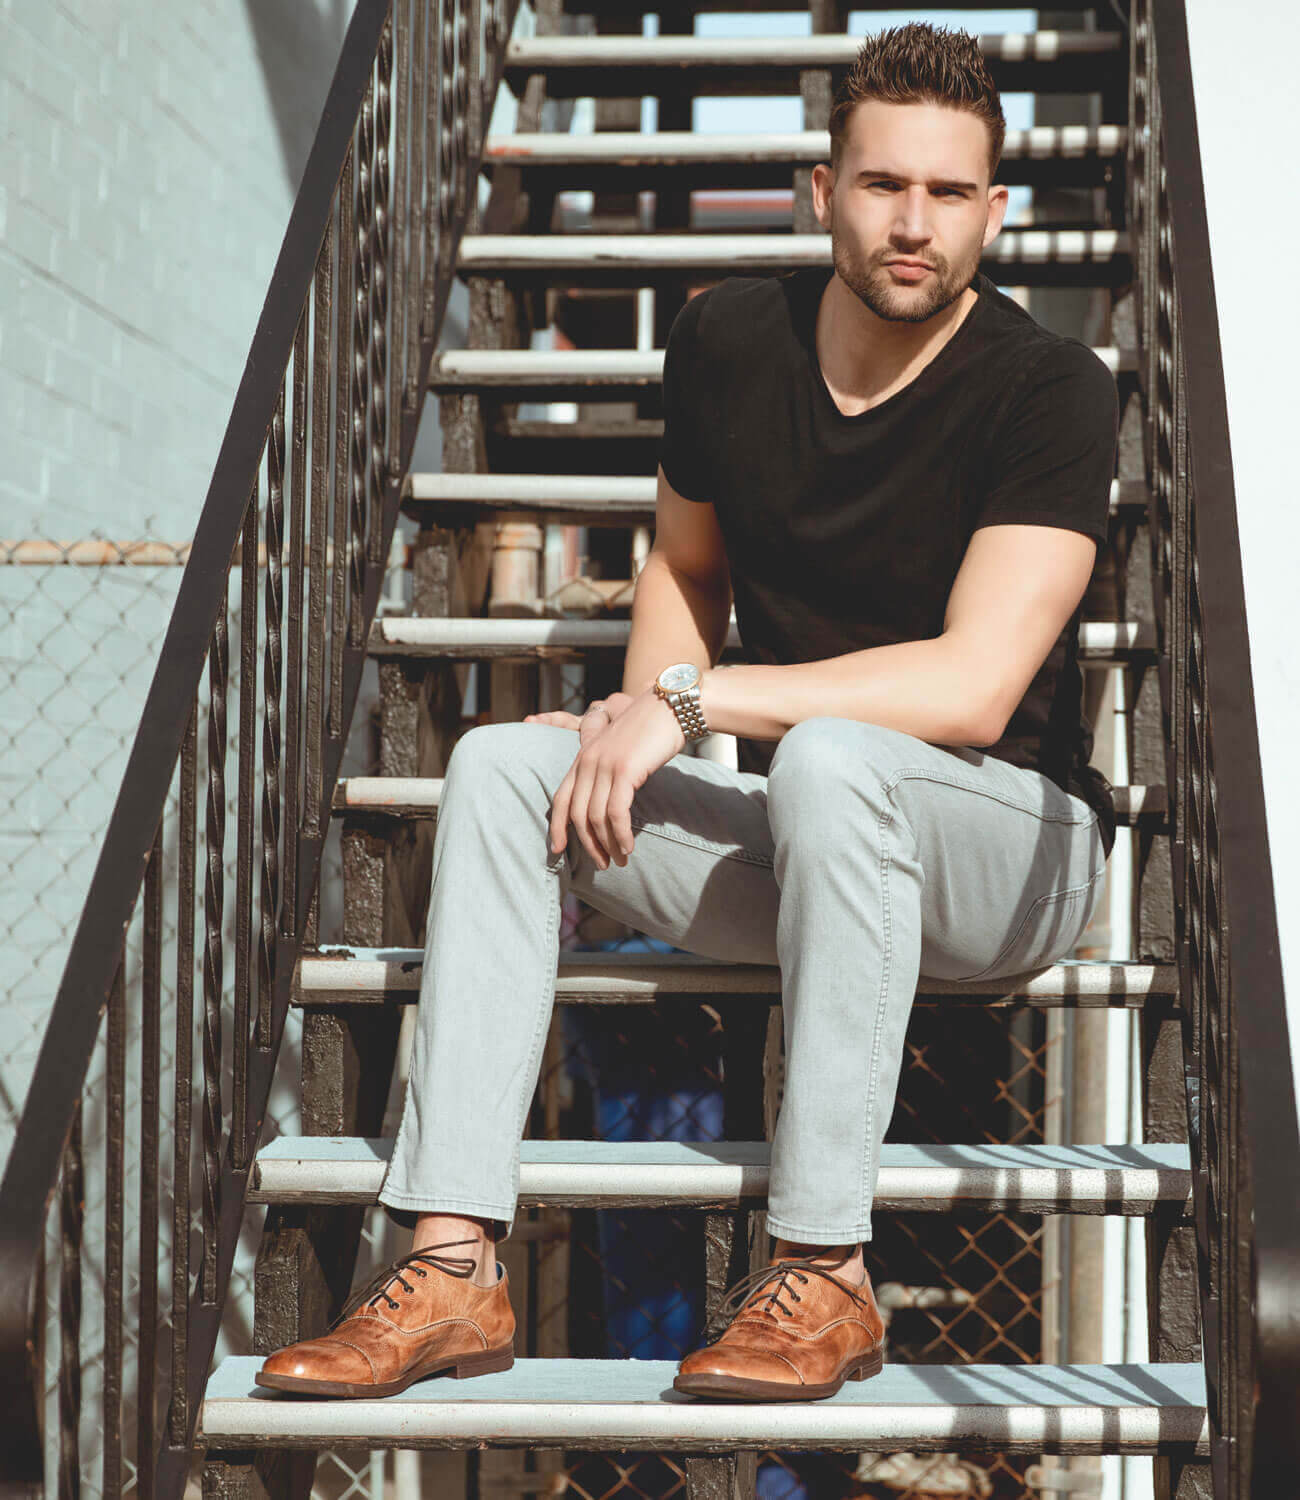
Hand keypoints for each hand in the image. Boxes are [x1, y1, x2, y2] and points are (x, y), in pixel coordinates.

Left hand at [546, 688, 686, 868]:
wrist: (671, 706)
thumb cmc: (651, 729)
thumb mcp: (620, 749)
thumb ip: (608, 770)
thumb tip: (607, 805)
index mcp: (583, 755)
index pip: (560, 797)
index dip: (557, 827)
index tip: (559, 850)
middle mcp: (588, 760)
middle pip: (577, 814)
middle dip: (588, 844)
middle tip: (603, 864)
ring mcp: (604, 765)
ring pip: (596, 817)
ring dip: (608, 844)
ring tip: (619, 861)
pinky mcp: (624, 770)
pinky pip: (616, 813)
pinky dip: (621, 835)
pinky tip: (629, 848)